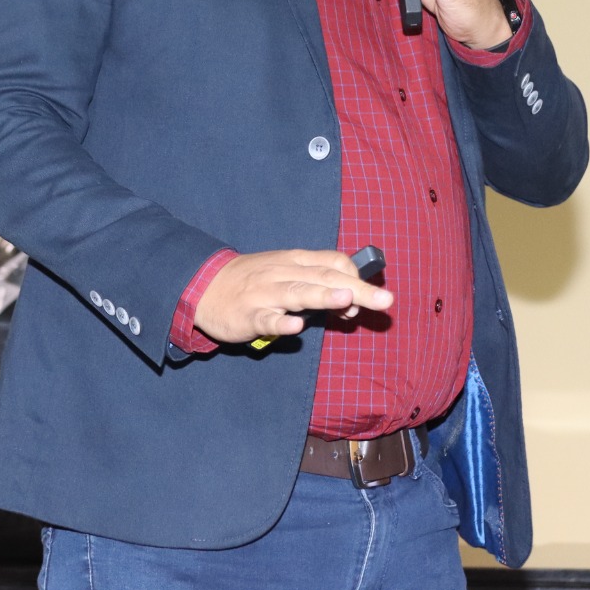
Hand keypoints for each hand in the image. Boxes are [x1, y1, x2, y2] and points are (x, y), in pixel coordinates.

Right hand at [194, 249, 394, 343]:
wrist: (205, 285)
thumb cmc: (255, 280)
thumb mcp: (287, 272)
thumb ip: (318, 285)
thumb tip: (352, 303)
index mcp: (296, 261)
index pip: (333, 262)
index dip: (355, 278)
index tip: (368, 299)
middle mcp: (283, 273)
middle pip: (324, 278)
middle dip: (357, 289)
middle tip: (385, 301)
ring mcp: (265, 294)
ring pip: (297, 293)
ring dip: (323, 296)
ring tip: (346, 301)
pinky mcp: (248, 315)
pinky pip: (266, 319)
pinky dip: (280, 322)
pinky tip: (294, 328)